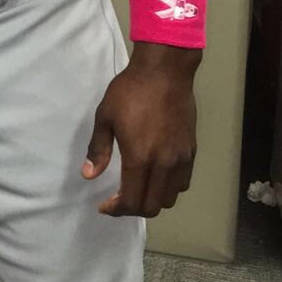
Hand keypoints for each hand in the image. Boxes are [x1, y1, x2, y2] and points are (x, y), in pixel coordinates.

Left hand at [82, 44, 197, 216]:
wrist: (165, 71)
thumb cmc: (130, 91)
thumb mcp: (105, 117)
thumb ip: (99, 149)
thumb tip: (89, 175)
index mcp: (140, 157)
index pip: (132, 201)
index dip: (116, 210)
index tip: (104, 205)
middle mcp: (164, 164)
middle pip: (153, 207)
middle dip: (133, 209)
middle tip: (119, 199)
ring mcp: (181, 159)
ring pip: (171, 198)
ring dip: (152, 200)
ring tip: (138, 188)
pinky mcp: (192, 150)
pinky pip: (183, 182)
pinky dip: (169, 188)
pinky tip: (156, 176)